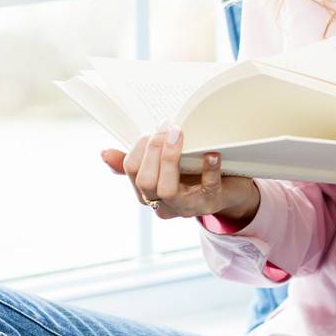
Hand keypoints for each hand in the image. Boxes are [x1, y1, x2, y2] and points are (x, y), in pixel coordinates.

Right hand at [100, 121, 258, 220]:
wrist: (232, 191)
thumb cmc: (194, 174)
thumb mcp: (164, 167)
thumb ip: (138, 160)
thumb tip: (104, 153)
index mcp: (148, 193)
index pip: (131, 171)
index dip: (140, 148)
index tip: (154, 130)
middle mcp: (164, 204)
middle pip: (145, 182)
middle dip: (153, 152)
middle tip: (166, 128)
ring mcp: (188, 206)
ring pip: (168, 190)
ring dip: (171, 159)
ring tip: (178, 134)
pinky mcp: (212, 202)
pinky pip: (208, 188)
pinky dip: (209, 170)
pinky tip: (211, 154)